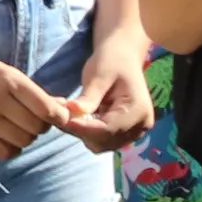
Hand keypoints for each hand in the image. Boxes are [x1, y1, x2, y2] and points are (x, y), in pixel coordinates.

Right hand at [0, 47, 73, 159]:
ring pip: (23, 141)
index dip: (58, 118)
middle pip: (37, 127)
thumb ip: (32, 92)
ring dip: (25, 137)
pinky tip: (4, 137)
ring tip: (14, 127)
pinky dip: (10, 148)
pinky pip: (5, 152)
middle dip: (39, 126)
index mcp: (9, 80)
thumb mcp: (4, 72)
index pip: (48, 109)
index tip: (56, 118)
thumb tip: (64, 110)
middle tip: (29, 119)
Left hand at [61, 30, 154, 150]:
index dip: (83, 128)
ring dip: (83, 133)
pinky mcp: (125, 133)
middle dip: (81, 131)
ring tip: (68, 114)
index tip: (63, 121)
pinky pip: (103, 140)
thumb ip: (89, 96)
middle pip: (104, 140)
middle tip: (60, 114)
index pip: (107, 129)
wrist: (123, 57)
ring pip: (102, 144)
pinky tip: (77, 117)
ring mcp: (134, 132)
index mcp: (138, 109)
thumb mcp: (98, 74)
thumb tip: (73, 111)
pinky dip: (88, 132)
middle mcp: (140, 126)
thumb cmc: (111, 61)